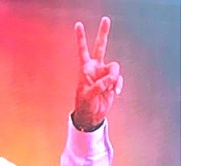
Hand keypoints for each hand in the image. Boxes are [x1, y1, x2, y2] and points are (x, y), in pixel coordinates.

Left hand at [71, 16, 122, 131]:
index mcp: (84, 69)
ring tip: (108, 88)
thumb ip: (99, 86)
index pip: (82, 50)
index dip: (81, 38)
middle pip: (100, 47)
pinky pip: (119, 78)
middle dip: (103, 33)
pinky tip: (115, 92)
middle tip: (105, 19)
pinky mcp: (112, 81)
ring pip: (115, 67)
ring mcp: (104, 73)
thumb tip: (111, 79)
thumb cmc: (84, 105)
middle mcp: (95, 68)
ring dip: (113, 78)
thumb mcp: (88, 96)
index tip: (78, 24)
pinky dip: (118, 85)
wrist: (92, 115)